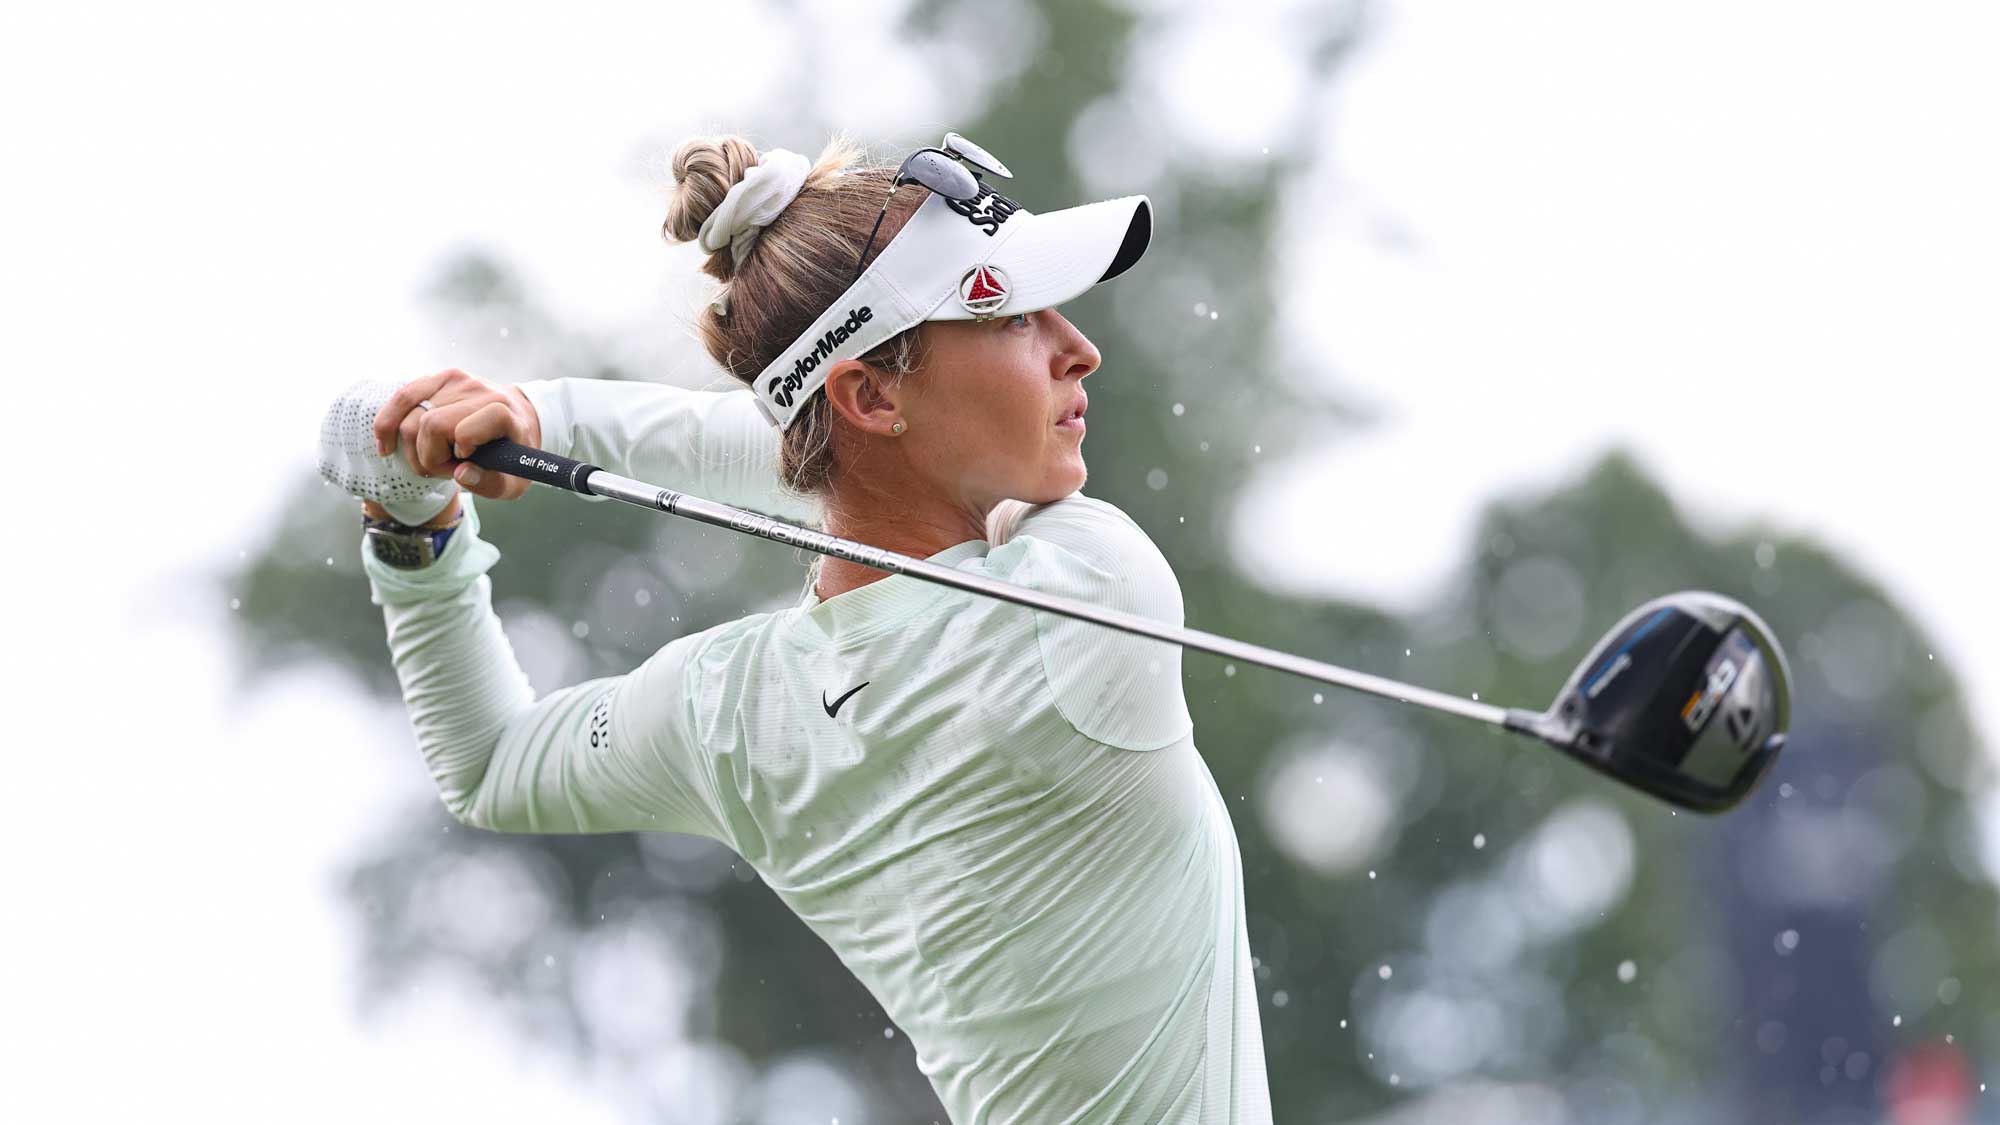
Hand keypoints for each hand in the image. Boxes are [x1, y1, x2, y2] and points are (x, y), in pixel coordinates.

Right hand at [372, 369, 543, 501]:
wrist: (518, 420)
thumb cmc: (512, 455)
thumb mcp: (513, 482)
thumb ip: (490, 484)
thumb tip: (460, 475)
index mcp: (503, 413)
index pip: (466, 432)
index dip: (458, 453)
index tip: (465, 463)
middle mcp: (478, 391)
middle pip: (429, 426)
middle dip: (429, 458)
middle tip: (445, 468)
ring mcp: (456, 381)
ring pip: (410, 417)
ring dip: (413, 448)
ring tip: (433, 457)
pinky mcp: (438, 378)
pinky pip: (402, 397)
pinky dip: (388, 424)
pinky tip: (386, 446)